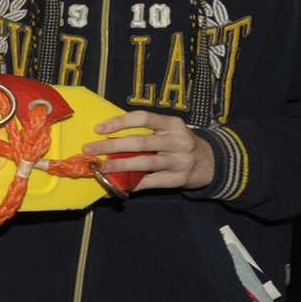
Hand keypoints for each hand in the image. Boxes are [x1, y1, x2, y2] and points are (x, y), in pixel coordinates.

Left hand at [85, 111, 214, 190]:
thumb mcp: (168, 130)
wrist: (210, 163)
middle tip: (90, 149)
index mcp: (173, 124)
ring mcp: (180, 162)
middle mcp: (178, 141)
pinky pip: (150, 182)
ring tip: (100, 167)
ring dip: (118, 166)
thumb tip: (106, 135)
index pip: (143, 118)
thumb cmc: (177, 143)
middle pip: (140, 142)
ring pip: (144, 163)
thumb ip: (145, 131)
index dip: (119, 122)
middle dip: (111, 146)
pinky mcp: (179, 180)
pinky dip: (132, 183)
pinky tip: (116, 183)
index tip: (98, 128)